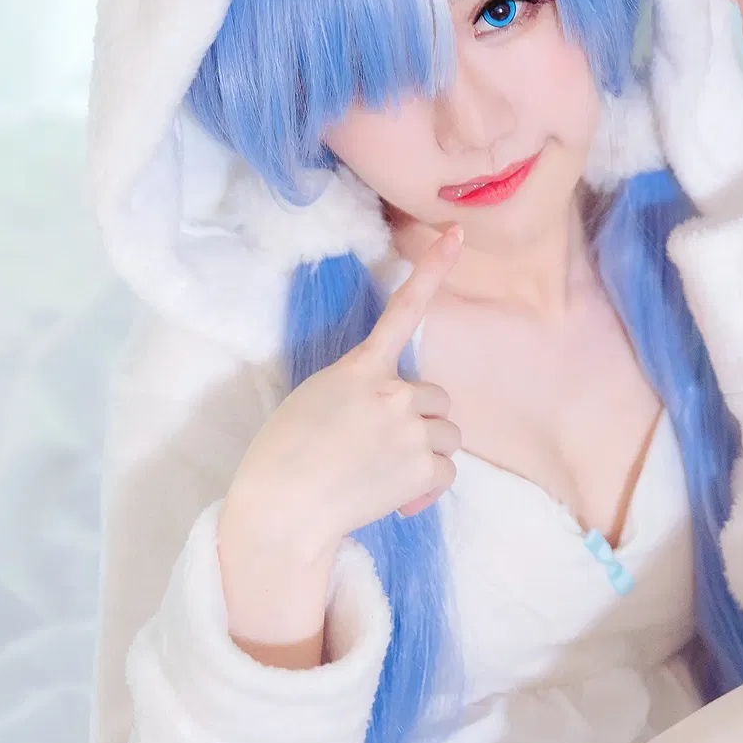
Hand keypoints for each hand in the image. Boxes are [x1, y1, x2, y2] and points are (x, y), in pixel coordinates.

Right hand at [226, 225, 465, 562]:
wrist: (285, 507)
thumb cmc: (285, 455)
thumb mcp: (317, 399)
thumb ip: (360, 391)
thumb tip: (396, 415)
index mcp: (362, 368)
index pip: (404, 310)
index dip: (433, 270)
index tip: (457, 236)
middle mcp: (394, 392)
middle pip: (436, 398)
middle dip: (420, 421)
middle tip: (384, 447)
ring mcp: (411, 430)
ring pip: (447, 435)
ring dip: (426, 453)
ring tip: (386, 474)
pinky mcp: (421, 469)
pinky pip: (445, 472)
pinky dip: (426, 489)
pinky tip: (397, 502)